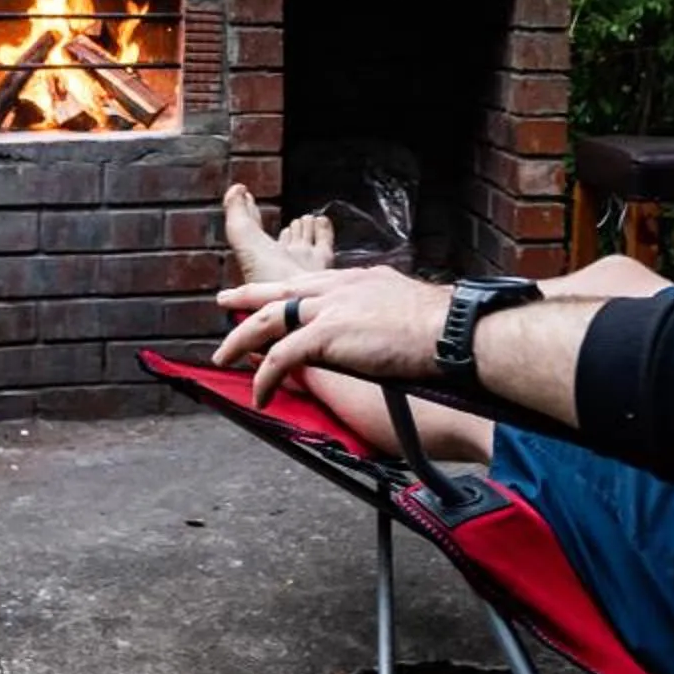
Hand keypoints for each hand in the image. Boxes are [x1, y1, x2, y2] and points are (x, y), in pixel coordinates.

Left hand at [217, 265, 451, 409]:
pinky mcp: (327, 333)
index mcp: (356, 280)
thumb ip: (382, 312)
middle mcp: (338, 287)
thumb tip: (382, 328)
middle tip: (224, 299)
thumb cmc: (440, 327)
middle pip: (280, 290)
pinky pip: (282, 356)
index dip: (284, 288)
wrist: (450, 329)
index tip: (268, 290)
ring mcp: (330, 308)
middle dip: (248, 296)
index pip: (309, 281)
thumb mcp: (403, 305)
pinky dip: (265, 375)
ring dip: (242, 339)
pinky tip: (259, 393)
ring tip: (224, 357)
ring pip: (269, 319)